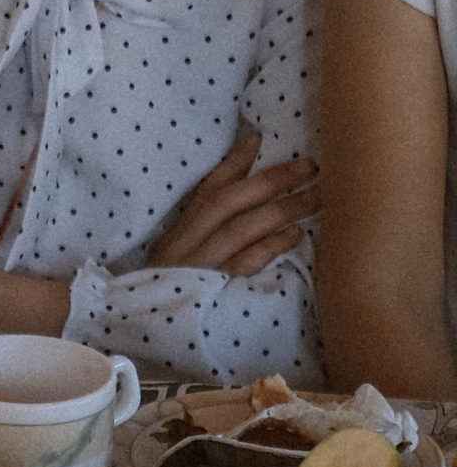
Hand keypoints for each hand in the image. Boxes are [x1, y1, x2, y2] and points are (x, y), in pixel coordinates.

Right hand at [149, 126, 317, 279]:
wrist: (147, 326)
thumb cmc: (176, 281)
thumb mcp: (182, 243)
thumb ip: (210, 205)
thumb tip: (247, 153)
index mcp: (180, 228)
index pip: (207, 188)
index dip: (233, 163)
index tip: (263, 140)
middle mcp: (188, 242)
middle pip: (231, 203)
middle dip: (272, 182)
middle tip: (312, 168)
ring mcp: (201, 266)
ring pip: (242, 229)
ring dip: (282, 210)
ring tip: (318, 197)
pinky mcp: (214, 290)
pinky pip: (244, 263)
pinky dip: (269, 247)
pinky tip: (294, 235)